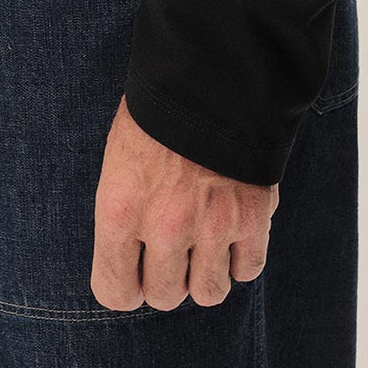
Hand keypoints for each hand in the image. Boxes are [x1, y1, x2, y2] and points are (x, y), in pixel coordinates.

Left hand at [90, 94, 278, 310]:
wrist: (209, 71)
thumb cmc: (156, 111)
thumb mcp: (118, 158)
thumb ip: (124, 214)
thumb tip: (132, 258)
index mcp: (120, 209)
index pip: (115, 291)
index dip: (124, 286)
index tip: (132, 274)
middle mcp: (164, 227)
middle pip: (164, 297)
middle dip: (167, 279)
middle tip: (171, 250)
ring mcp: (211, 225)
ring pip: (209, 293)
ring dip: (205, 274)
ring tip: (203, 244)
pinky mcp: (252, 218)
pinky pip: (248, 270)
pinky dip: (241, 258)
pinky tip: (233, 233)